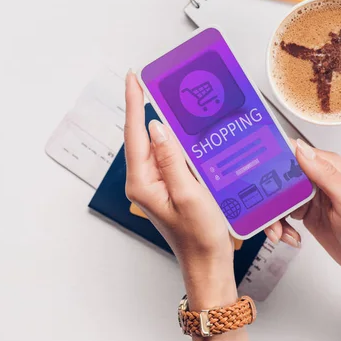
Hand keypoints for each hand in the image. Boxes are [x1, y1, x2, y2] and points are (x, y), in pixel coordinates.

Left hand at [123, 71, 235, 308]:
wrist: (207, 263)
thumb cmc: (200, 236)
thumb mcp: (189, 194)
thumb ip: (170, 159)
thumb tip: (156, 126)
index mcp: (142, 182)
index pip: (134, 134)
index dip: (133, 102)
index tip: (133, 77)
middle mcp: (143, 181)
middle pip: (141, 136)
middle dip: (146, 106)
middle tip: (158, 80)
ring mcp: (153, 184)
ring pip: (154, 145)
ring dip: (161, 122)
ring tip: (171, 97)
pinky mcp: (165, 186)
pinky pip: (166, 156)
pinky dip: (173, 140)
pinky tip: (185, 129)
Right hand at [265, 140, 340, 284]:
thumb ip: (324, 174)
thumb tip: (300, 149)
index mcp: (325, 166)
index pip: (292, 153)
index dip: (271, 160)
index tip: (254, 172)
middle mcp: (313, 178)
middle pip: (276, 178)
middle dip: (266, 198)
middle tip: (267, 216)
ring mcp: (306, 197)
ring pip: (275, 200)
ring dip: (272, 218)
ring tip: (279, 234)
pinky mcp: (302, 214)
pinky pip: (279, 216)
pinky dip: (279, 228)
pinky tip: (289, 237)